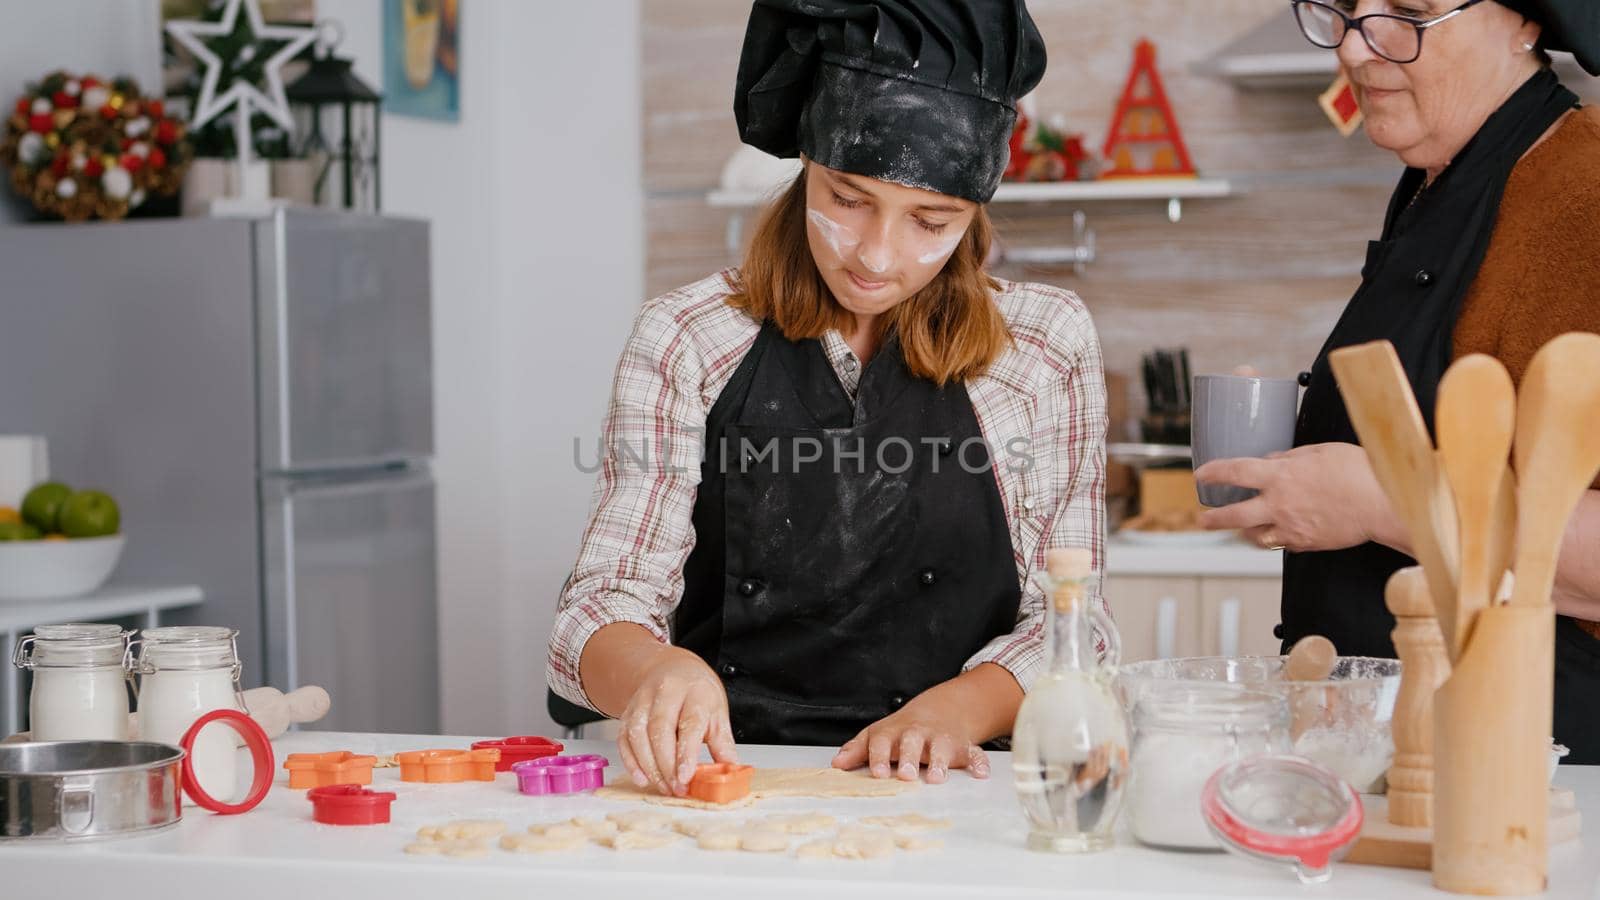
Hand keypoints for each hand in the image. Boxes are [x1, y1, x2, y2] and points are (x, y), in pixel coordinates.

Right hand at [617, 648, 737, 796]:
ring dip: (648, 765)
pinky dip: (630, 761)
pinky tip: (642, 777)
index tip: (685, 776)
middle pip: (660, 729)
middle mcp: (667, 691)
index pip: (690, 722)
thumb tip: (731, 771)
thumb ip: (722, 743)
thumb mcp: (717, 713)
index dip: (686, 752)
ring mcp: (643, 700)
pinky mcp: (628, 710)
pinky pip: (623, 737)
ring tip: (662, 786)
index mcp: (696, 691)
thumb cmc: (698, 694)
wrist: (673, 669)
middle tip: (676, 788)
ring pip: (637, 733)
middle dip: (666, 764)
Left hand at [831, 693, 989, 784]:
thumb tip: (837, 765)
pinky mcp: (963, 746)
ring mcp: (942, 739)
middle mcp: (918, 734)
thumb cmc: (903, 730)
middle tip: (905, 775)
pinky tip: (980, 772)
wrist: (941, 709)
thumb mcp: (878, 734)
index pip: (883, 741)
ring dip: (940, 761)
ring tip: (937, 778)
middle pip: (912, 742)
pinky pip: (974, 753)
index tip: (876, 773)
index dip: (879, 757)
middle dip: (909, 757)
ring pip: (942, 747)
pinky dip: (978, 761)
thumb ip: (858, 749)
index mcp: (895, 733)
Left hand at [1194, 442, 1395, 552]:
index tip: (1201, 474)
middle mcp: (1279, 504)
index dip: (1213, 473)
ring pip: (1254, 536)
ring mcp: (1291, 528)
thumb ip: (1289, 458)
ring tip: (1241, 528)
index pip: (1235, 472)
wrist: (1384, 504)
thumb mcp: (1320, 452)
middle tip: (1203, 520)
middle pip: (1233, 515)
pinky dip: (1275, 538)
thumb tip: (1271, 461)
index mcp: (1281, 477)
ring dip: (1244, 532)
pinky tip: (1277, 532)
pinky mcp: (1305, 543)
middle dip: (1213, 519)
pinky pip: (1281, 544)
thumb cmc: (1358, 471)